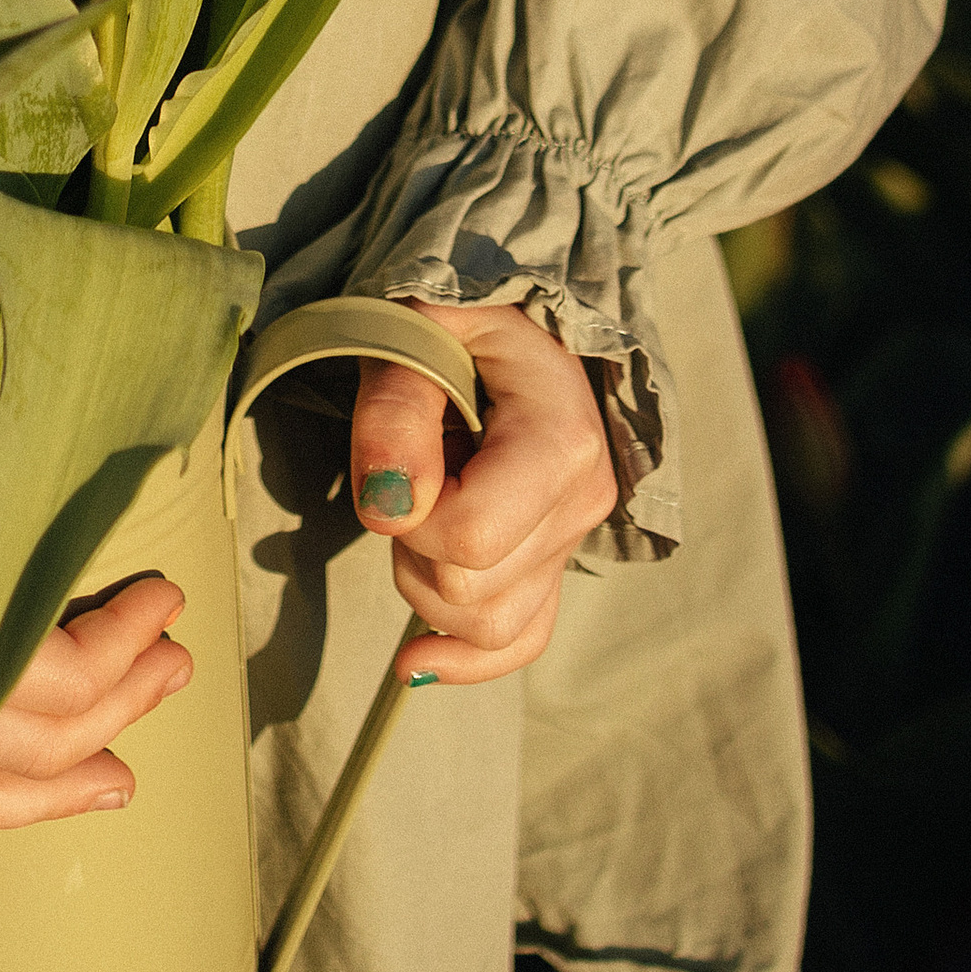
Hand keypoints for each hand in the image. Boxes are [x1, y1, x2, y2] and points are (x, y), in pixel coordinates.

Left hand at [347, 301, 616, 684]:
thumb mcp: (414, 326)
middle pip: (473, 590)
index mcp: (561, 439)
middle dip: (411, 546)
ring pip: (489, 626)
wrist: (501, 309)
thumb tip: (386, 508)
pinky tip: (416, 661)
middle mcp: (584, 499)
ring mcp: (574, 536)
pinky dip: (466, 656)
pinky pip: (522, 637)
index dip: (409, 515)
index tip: (394, 460)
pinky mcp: (555, 560)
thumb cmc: (454, 310)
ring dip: (427, 584)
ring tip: (419, 506)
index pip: (472, 536)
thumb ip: (396, 410)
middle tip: (403, 472)